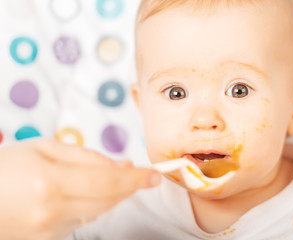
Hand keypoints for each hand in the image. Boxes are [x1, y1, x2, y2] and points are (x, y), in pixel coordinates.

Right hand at [0, 138, 160, 239]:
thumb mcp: (42, 148)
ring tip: (95, 179)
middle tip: (135, 173)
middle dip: (127, 186)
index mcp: (49, 182)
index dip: (136, 179)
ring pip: (99, 211)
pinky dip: (90, 205)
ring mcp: (49, 231)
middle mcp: (52, 211)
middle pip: (109, 200)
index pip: (108, 182)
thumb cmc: (5, 167)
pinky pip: (82, 221)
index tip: (154, 175)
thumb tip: (122, 167)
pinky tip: (76, 194)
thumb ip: (85, 157)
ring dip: (109, 194)